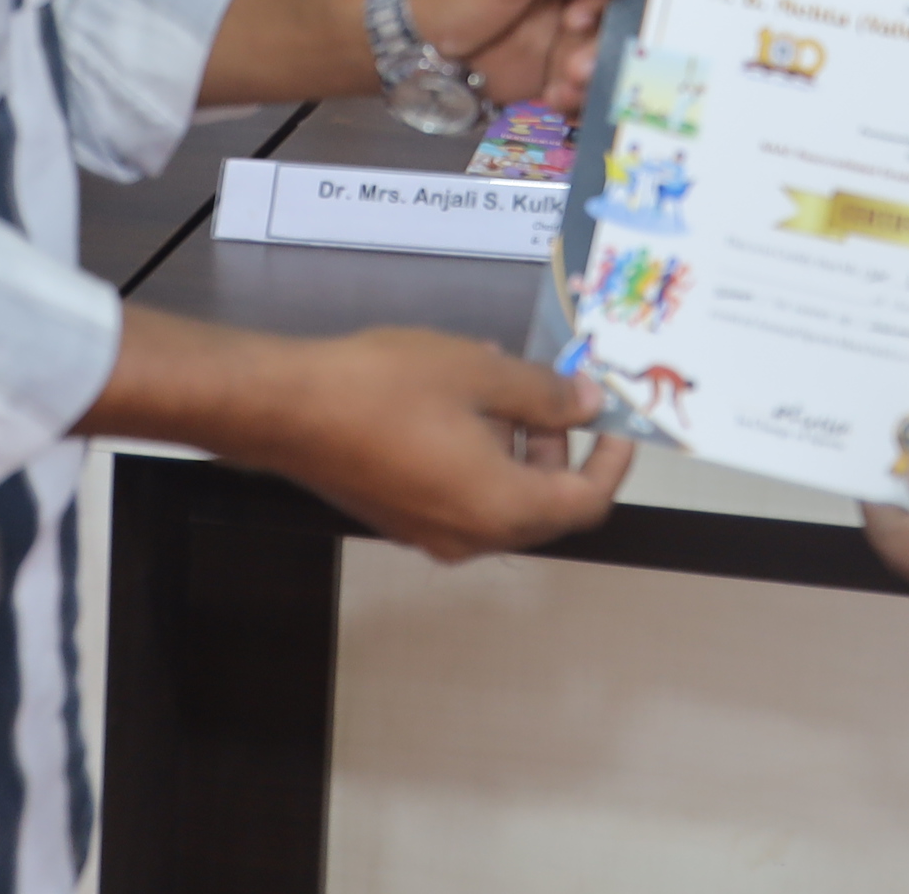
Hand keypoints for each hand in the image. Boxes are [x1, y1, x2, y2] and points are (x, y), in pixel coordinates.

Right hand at [255, 327, 634, 560]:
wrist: (289, 410)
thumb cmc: (388, 389)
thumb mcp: (479, 374)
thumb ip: (544, 393)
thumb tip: (590, 404)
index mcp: (501, 508)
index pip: (585, 503)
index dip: (611, 464)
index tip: (619, 425)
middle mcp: (470, 535)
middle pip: (543, 505)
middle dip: (561, 449)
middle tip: (557, 393)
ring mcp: (430, 532)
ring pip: (500, 498)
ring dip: (516, 446)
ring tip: (502, 380)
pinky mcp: (399, 517)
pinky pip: (461, 494)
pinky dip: (479, 454)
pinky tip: (460, 398)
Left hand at [406, 0, 631, 111]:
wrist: (419, 46)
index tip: (604, 6)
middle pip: (634, 9)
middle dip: (612, 38)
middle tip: (580, 58)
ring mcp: (583, 25)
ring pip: (617, 50)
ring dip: (596, 69)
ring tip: (565, 79)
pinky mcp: (571, 64)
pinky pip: (596, 82)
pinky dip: (580, 93)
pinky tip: (554, 95)